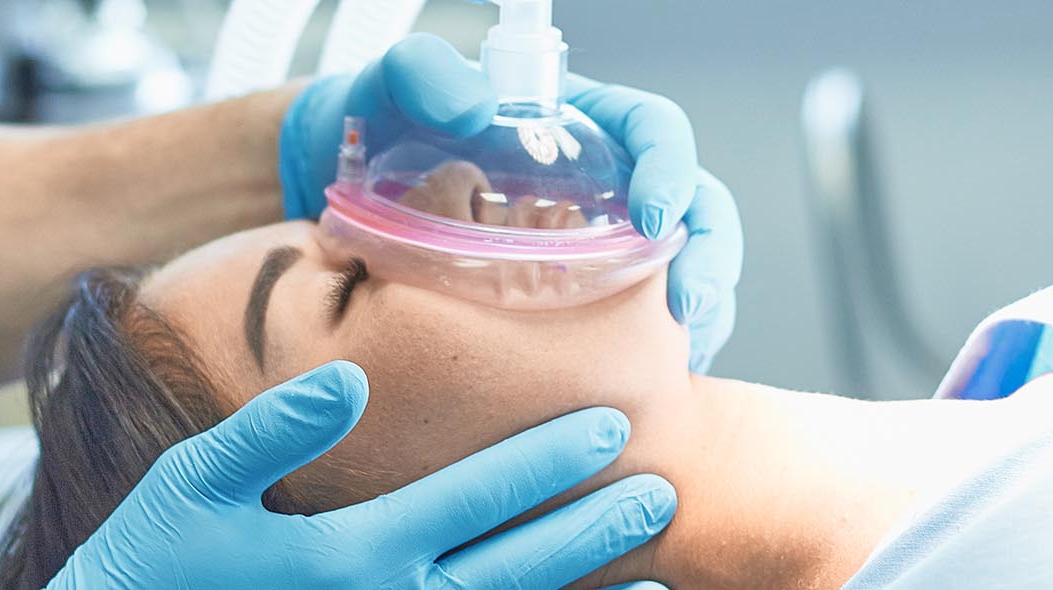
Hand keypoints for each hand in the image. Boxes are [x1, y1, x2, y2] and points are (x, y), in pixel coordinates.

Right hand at [47, 361, 676, 588]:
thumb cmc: (148, 568)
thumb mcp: (189, 487)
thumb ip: (269, 431)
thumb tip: (355, 375)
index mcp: (349, 558)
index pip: (475, 501)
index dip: (550, 460)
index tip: (615, 423)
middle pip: (517, 570)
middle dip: (595, 529)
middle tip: (667, 492)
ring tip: (654, 576)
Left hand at [280, 34, 743, 371]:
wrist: (343, 187)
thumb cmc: (379, 126)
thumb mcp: (392, 88)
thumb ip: (423, 74)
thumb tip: (472, 105)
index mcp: (582, 123)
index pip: (656, 134)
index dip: (671, 172)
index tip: (654, 219)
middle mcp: (607, 182)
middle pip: (695, 209)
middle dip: (710, 257)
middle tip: (689, 308)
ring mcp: (603, 243)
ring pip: (683, 270)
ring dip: (702, 312)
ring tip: (686, 354)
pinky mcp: (586, 297)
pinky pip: (645, 325)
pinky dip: (662, 353)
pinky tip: (649, 383)